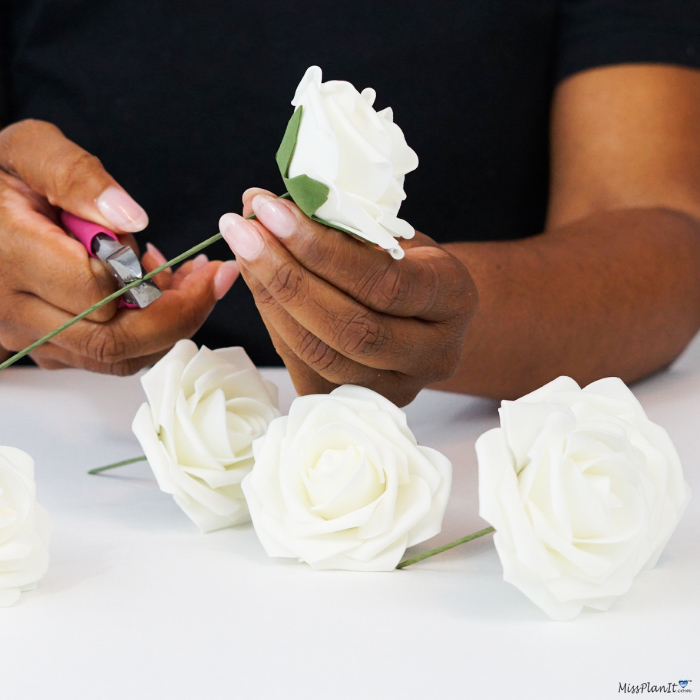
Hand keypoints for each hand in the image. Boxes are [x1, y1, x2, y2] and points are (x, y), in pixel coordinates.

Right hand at [0, 119, 238, 373]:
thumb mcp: (27, 150)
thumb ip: (76, 176)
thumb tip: (131, 219)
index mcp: (7, 255)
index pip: (95, 293)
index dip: (150, 281)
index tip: (192, 261)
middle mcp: (13, 310)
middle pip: (113, 342)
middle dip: (179, 314)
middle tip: (212, 280)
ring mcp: (27, 336)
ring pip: (114, 357)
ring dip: (166, 324)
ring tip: (188, 279)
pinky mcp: (43, 346)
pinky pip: (105, 356)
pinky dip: (144, 331)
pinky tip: (155, 290)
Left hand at [219, 189, 477, 405]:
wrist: (428, 316)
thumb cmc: (409, 264)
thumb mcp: (394, 236)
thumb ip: (344, 227)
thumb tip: (264, 207)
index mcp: (453, 300)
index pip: (384, 282)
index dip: (322, 249)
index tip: (271, 210)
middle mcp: (433, 354)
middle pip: (352, 328)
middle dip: (287, 276)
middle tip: (242, 229)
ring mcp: (397, 387)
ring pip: (323, 354)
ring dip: (271, 298)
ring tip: (242, 250)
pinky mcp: (358, 401)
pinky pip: (305, 365)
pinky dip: (274, 321)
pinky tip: (255, 282)